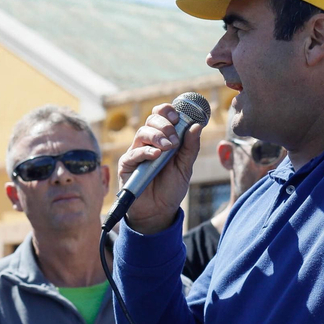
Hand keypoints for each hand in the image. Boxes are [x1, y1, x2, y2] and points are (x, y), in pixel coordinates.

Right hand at [117, 104, 201, 234]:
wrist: (159, 212)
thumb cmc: (171, 188)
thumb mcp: (185, 167)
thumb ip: (190, 147)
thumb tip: (197, 125)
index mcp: (163, 138)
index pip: (161, 115)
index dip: (167, 111)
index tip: (178, 117)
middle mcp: (148, 142)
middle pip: (151, 120)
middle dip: (165, 124)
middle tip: (175, 138)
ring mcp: (136, 153)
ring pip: (142, 132)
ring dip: (157, 136)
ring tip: (169, 147)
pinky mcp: (127, 166)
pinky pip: (133, 153)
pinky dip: (145, 151)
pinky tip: (156, 155)